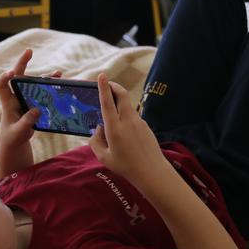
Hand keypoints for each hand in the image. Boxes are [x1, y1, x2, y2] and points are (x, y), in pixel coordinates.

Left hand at [0, 49, 61, 148]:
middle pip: (17, 76)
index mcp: (8, 103)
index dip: (4, 78)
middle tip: (29, 51)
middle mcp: (16, 96)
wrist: (15, 139)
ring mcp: (25, 98)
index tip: (11, 73)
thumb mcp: (19, 132)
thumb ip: (26, 122)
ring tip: (58, 73)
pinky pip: (42, 91)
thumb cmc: (13, 136)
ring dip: (44, 76)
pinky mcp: (33, 102)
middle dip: (22, 62)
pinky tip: (60, 83)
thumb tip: (37, 109)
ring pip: (33, 82)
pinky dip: (50, 86)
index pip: (2, 86)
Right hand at [89, 73, 164, 189]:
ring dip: (119, 105)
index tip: (102, 75)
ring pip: (127, 107)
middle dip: (114, 86)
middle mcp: (127, 121)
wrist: (152, 172)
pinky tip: (125, 136)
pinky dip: (125, 119)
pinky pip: (133, 118)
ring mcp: (139, 122)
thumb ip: (96, 141)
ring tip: (112, 123)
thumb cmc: (126, 167)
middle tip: (107, 83)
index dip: (104, 87)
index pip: (107, 102)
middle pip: (122, 95)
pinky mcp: (146, 126)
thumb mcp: (104, 157)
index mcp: (115, 128)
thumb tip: (98, 129)